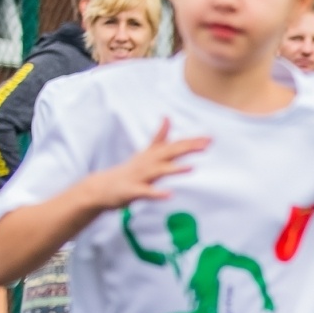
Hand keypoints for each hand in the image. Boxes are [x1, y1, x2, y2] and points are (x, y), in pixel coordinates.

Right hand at [82, 119, 209, 210]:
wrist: (102, 187)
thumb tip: (167, 118)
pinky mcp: (132, 190)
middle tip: (206, 145)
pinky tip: (169, 194)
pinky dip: (157, 193)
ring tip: (191, 168)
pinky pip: (146, 192)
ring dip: (175, 169)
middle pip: (170, 153)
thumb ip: (159, 137)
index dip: (192, 142)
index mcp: (152, 155)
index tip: (210, 139)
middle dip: (188, 149)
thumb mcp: (146, 153)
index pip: (175, 146)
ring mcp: (140, 176)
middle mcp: (148, 163)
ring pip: (159, 171)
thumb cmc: (129, 171)